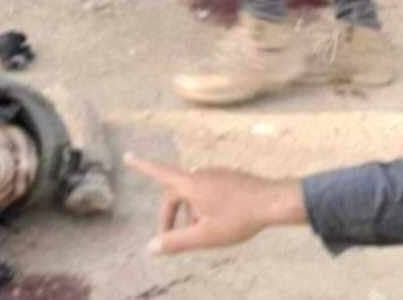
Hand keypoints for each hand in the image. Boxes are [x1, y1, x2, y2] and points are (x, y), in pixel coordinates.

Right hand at [124, 153, 304, 254]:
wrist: (274, 201)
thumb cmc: (238, 218)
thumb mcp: (204, 235)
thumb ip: (176, 242)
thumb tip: (150, 247)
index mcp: (192, 184)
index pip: (160, 173)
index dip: (142, 166)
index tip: (128, 156)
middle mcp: (202, 174)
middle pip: (176, 192)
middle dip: (171, 214)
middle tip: (171, 237)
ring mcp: (218, 174)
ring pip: (195, 193)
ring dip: (191, 212)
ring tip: (202, 233)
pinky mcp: (232, 178)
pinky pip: (210, 191)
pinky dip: (206, 206)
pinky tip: (221, 222)